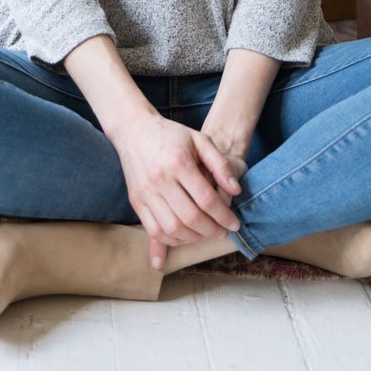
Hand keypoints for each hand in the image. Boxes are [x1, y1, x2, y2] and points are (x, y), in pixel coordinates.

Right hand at [111, 110, 243, 270]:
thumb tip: (236, 190)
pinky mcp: (135, 201)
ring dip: (193, 239)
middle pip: (190, 218)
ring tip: (205, 234)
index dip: (224, 216)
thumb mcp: (200, 140)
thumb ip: (220, 164)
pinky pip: (154, 230)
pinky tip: (185, 235)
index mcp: (179, 162)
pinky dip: (172, 240)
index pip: (206, 199)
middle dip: (211, 230)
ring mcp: (145, 192)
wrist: (134, 130)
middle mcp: (160, 179)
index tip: (234, 224)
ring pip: (172, 229)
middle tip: (222, 232)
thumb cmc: (171, 135)